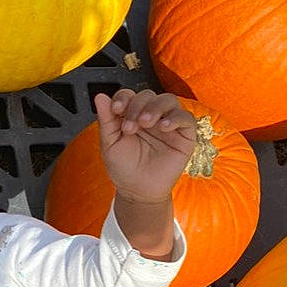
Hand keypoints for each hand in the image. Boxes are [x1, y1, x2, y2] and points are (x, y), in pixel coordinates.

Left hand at [93, 87, 195, 203]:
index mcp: (132, 114)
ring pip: (169, 100)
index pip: (130, 95)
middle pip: (148, 95)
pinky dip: (176, 118)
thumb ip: (106, 120)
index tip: (116, 109)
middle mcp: (151, 116)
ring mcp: (168, 124)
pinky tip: (164, 127)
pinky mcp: (184, 135)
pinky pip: (186, 118)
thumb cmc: (124, 168)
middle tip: (129, 127)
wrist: (138, 191)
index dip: (123, 98)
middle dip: (137, 106)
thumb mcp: (110, 143)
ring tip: (145, 123)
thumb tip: (100, 97)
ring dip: (155, 107)